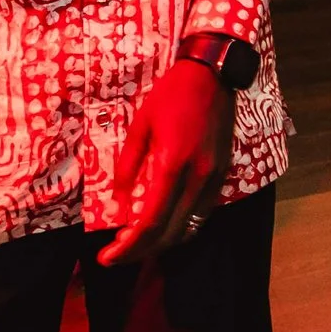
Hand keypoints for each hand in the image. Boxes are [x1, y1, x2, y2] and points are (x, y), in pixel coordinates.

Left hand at [98, 61, 234, 265]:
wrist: (213, 74)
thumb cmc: (172, 95)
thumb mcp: (141, 125)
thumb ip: (128, 166)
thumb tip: (119, 202)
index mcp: (173, 164)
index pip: (150, 222)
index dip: (128, 247)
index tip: (107, 257)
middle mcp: (197, 177)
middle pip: (170, 233)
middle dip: (141, 251)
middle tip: (117, 254)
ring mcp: (214, 177)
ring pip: (189, 228)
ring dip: (163, 242)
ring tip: (138, 242)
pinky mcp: (223, 174)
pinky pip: (202, 213)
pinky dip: (181, 226)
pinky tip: (165, 223)